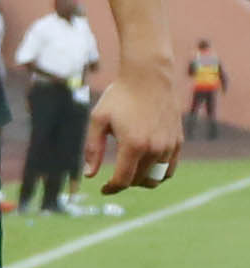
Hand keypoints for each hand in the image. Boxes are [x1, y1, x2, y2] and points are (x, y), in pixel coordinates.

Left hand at [86, 64, 184, 192]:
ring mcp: (170, 145)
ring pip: (157, 177)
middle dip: (125, 183)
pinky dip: (159, 173)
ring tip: (130, 174)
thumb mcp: (98, 120)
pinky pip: (170, 168)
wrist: (149, 78)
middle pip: (139, 180)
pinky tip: (146, 168)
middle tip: (113, 178)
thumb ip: (93, 149)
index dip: (112, 188)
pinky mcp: (178, 141)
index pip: (123, 180)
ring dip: (142, 180)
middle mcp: (155, 148)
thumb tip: (89, 174)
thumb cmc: (120, 97)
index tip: (104, 189)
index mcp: (133, 145)